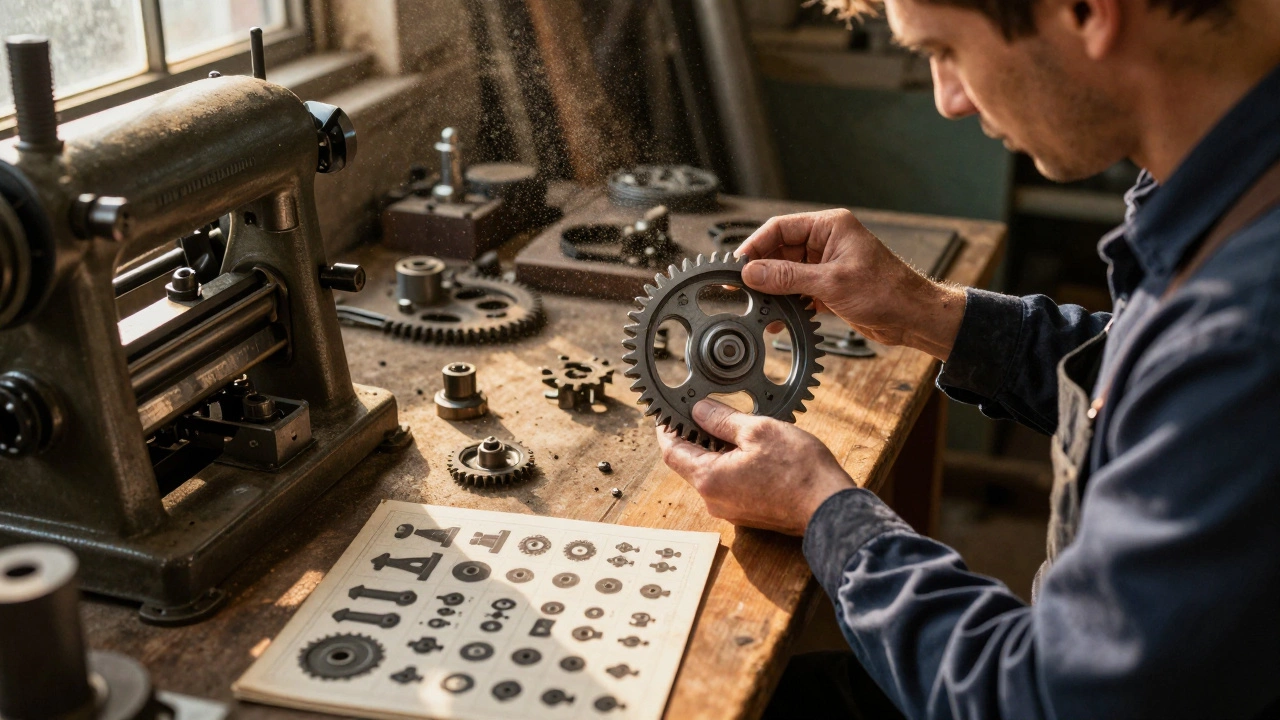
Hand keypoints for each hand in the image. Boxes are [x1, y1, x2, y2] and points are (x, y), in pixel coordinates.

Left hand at [656, 399, 855, 535]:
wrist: (829, 507)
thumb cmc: (799, 471)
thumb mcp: (758, 430)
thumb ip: (722, 419)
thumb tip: (699, 410)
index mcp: (709, 479)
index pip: (671, 451)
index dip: (667, 429)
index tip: (670, 414)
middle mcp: (714, 500)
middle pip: (690, 463)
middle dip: (696, 437)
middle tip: (710, 413)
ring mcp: (731, 510)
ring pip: (711, 474)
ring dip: (717, 451)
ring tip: (740, 431)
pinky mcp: (747, 514)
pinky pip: (729, 486)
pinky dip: (732, 466)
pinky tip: (754, 452)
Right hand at [735, 209, 964, 360]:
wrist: (913, 317)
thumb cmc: (887, 291)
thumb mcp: (832, 282)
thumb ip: (788, 277)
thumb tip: (753, 273)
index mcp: (830, 226)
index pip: (780, 228)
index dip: (755, 246)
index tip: (736, 266)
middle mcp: (827, 242)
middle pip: (780, 251)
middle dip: (761, 271)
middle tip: (740, 290)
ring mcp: (827, 265)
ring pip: (786, 273)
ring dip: (772, 291)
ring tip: (757, 307)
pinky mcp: (828, 288)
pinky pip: (798, 291)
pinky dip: (786, 304)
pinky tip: (776, 319)